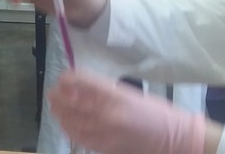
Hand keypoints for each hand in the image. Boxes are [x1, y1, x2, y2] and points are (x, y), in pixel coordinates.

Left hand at [48, 70, 208, 153]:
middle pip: (73, 102)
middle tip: (52, 93)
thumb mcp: (128, 93)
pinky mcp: (105, 147)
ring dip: (60, 113)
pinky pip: (80, 137)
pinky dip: (69, 129)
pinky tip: (65, 124)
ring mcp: (105, 132)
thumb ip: (103, 90)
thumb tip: (79, 86)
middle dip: (59, 96)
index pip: (82, 82)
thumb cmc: (153, 111)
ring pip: (73, 121)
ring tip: (55, 107)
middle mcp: (107, 112)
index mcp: (115, 94)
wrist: (172, 138)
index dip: (68, 79)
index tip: (62, 78)